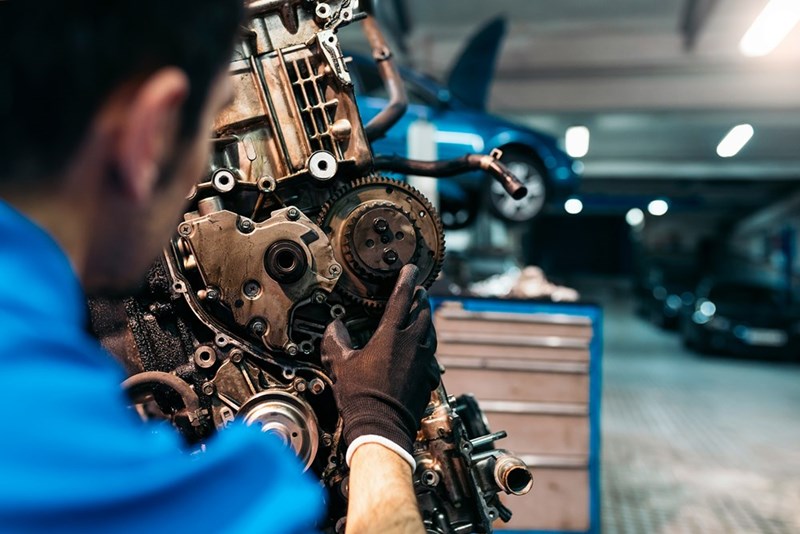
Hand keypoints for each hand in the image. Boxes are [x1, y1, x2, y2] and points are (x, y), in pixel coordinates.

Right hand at [322, 264, 439, 463]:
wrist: (382, 426)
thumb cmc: (361, 396)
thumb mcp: (341, 365)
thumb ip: (336, 341)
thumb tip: (334, 328)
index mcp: (392, 334)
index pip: (402, 297)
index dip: (406, 279)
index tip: (411, 269)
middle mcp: (412, 343)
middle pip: (422, 310)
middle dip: (419, 297)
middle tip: (416, 290)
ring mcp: (423, 359)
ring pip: (429, 329)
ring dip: (426, 317)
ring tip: (421, 312)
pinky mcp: (428, 375)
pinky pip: (431, 351)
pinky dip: (427, 342)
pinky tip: (422, 346)